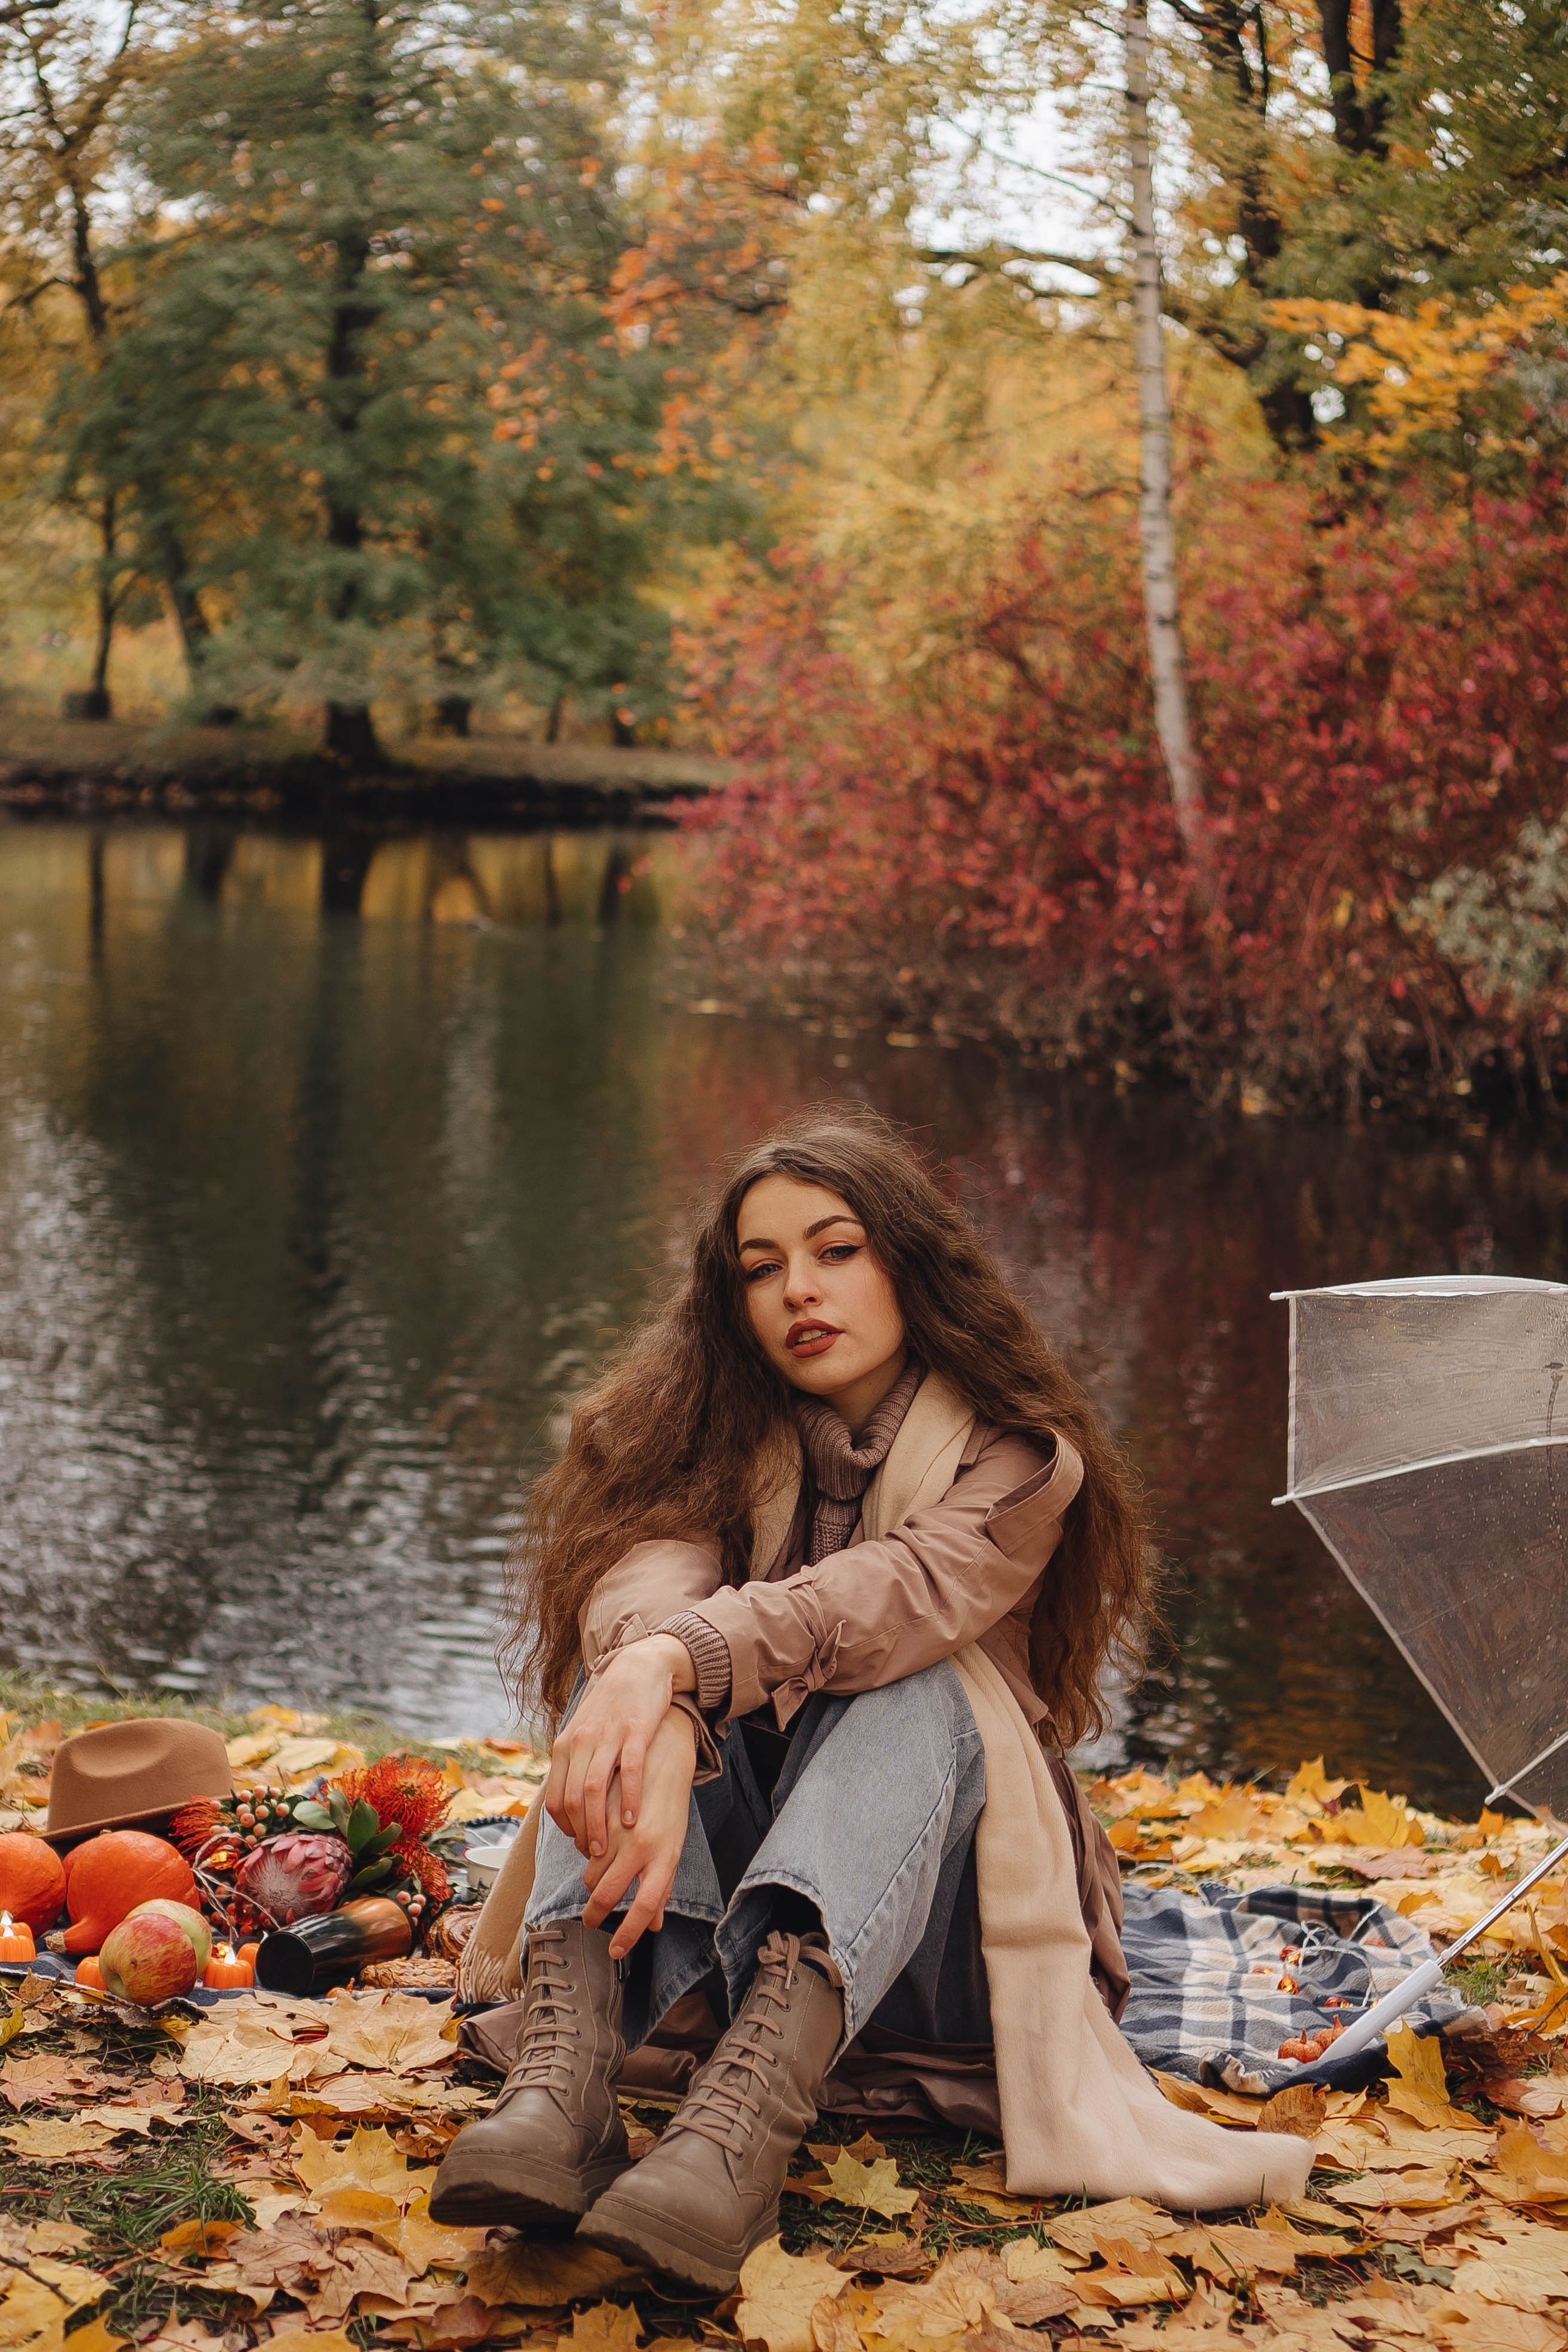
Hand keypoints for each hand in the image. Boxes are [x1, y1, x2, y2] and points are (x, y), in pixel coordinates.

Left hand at [545, 1633, 694, 1858]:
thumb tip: (568, 1803)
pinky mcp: (636, 1731)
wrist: (638, 1667)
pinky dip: (628, 1799)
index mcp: (565, 1745)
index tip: (579, 1842)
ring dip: (597, 1824)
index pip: (555, 1797)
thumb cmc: (611, 1707)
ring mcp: (608, 1736)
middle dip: (581, 1832)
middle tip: (594, 1854)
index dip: (565, 1827)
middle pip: (572, 1798)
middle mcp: (581, 1741)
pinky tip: (631, 1820)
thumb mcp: (582, 1733)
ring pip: (594, 1789)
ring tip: (606, 1847)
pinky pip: (629, 1771)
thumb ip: (574, 1763)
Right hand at [582, 1706, 697, 1958]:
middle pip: (609, 1893)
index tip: (614, 1951)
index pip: (646, 1906)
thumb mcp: (673, 1845)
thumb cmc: (671, 1806)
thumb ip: (661, 1884)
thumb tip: (654, 1925)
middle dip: (595, 1915)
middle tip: (591, 1922)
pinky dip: (584, 1855)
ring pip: (591, 1870)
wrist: (664, 1753)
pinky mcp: (602, 1812)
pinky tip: (591, 1851)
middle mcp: (644, 1844)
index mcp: (666, 1856)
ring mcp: (620, 1827)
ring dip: (590, 1882)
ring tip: (596, 1880)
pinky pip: (584, 1844)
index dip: (629, 1934)